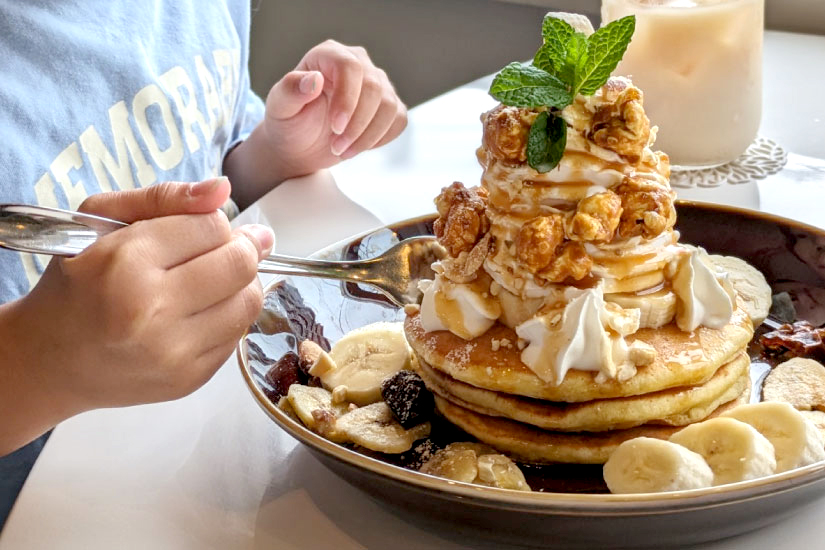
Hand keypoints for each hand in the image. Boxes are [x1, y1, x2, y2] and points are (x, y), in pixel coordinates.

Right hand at [0, 178, 273, 452]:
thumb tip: (223, 188)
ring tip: (213, 280)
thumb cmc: (77, 283)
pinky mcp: (189, 379)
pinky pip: (237, 335)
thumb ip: (165, 197)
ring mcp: (174, 351)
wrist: (52, 360)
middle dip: (241, 249)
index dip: (215, 222)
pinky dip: (227, 317)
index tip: (205, 228)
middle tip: (224, 249)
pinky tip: (199, 313)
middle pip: (240, 264)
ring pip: (249, 301)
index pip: (213, 227)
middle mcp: (152, 309)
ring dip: (240, 284)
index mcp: (126, 261)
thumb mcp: (100, 220)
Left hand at [224, 41, 407, 208]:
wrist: (301, 144)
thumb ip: (290, 90)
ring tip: (343, 150)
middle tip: (336, 147)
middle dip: (357, 124)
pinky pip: (398, 121)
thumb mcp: (280, 108)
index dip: (347, 98)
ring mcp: (377, 84)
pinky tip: (358, 145)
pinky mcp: (389, 105)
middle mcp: (357, 63)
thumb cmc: (289, 122)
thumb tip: (314, 79)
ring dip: (368, 136)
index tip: (336, 126)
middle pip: (373, 88)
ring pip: (389, 107)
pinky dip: (380, 139)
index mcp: (329, 55)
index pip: (349, 67)